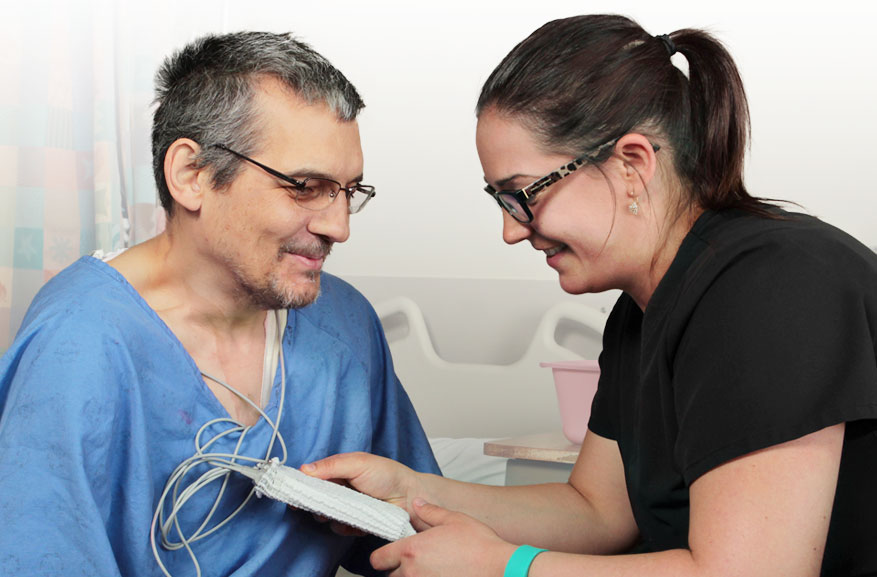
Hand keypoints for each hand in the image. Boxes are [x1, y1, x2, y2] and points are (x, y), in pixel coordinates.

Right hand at [302, 452, 421, 516]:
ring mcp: (347, 506)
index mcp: (338, 470)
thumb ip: (331, 466)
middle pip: (316, 498)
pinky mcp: (354, 522)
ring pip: (325, 515)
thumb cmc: (388, 474)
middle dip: (315, 503)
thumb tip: (305, 470)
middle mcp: (340, 488)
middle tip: (320, 505)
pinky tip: (355, 522)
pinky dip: (344, 527)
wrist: (410, 496)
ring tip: (342, 512)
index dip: (302, 485)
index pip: (312, 477)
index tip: (293, 492)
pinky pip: (339, 528)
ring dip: (329, 516)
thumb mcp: (358, 463)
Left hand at [371, 499, 516, 576]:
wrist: (499, 568)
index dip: (383, 556)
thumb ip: (431, 512)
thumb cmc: (479, 545)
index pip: (378, 559)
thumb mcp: (454, 520)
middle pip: (390, 575)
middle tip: (417, 562)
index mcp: (412, 549)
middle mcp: (412, 571)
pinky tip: (439, 576)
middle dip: (399, 569)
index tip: (390, 555)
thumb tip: (417, 503)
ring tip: (429, 570)